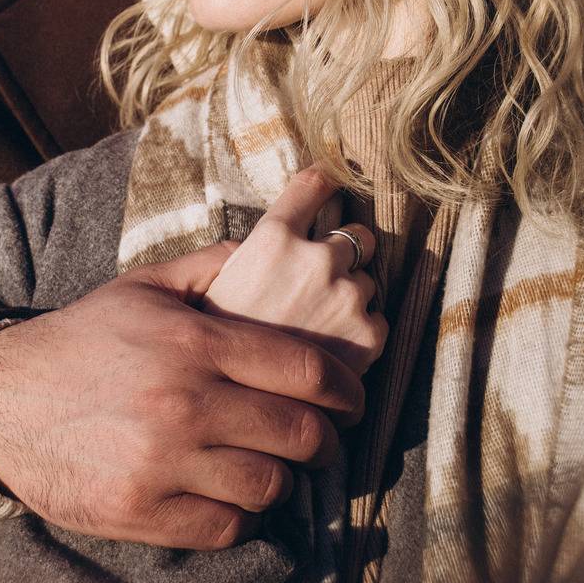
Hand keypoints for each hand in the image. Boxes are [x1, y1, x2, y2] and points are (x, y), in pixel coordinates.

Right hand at [0, 243, 364, 549]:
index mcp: (194, 343)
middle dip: (324, 441)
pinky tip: (230, 499)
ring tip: (271, 469)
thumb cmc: (80, 341)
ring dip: (280, 481)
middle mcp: (185, 403)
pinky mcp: (141, 511)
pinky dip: (239, 517)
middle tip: (321, 441)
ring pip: (269, 486)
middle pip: (299, 434)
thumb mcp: (141, 287)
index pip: (305, 371)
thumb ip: (211, 267)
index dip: (344, 391)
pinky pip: (225, 527)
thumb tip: (270, 249)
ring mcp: (163, 463)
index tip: (352, 401)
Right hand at [204, 167, 387, 375]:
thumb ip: (234, 253)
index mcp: (273, 239)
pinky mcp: (369, 337)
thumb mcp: (204, 285)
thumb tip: (261, 241)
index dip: (326, 180)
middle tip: (319, 287)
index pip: (313, 185)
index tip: (333, 177)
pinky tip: (331, 353)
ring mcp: (346, 297)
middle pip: (358, 236)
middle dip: (345, 256)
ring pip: (369, 282)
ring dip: (351, 299)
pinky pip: (379, 322)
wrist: (224, 404)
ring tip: (318, 329)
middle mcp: (316, 259)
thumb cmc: (209, 344)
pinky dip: (361, 335)